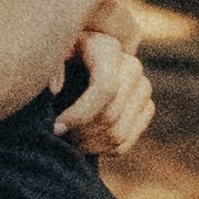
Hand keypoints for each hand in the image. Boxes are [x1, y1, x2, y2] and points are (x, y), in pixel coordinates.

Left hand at [51, 0, 154, 167]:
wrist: (82, 59)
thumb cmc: (62, 56)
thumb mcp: (52, 54)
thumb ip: (51, 67)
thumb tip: (55, 89)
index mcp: (108, 49)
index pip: (105, 89)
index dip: (81, 115)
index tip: (56, 127)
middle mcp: (132, 67)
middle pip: (111, 116)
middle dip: (82, 133)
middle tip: (60, 135)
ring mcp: (143, 89)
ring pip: (119, 133)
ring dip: (91, 144)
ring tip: (70, 139)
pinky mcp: (147, 107)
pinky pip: (128, 140)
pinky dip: (105, 150)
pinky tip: (85, 143)